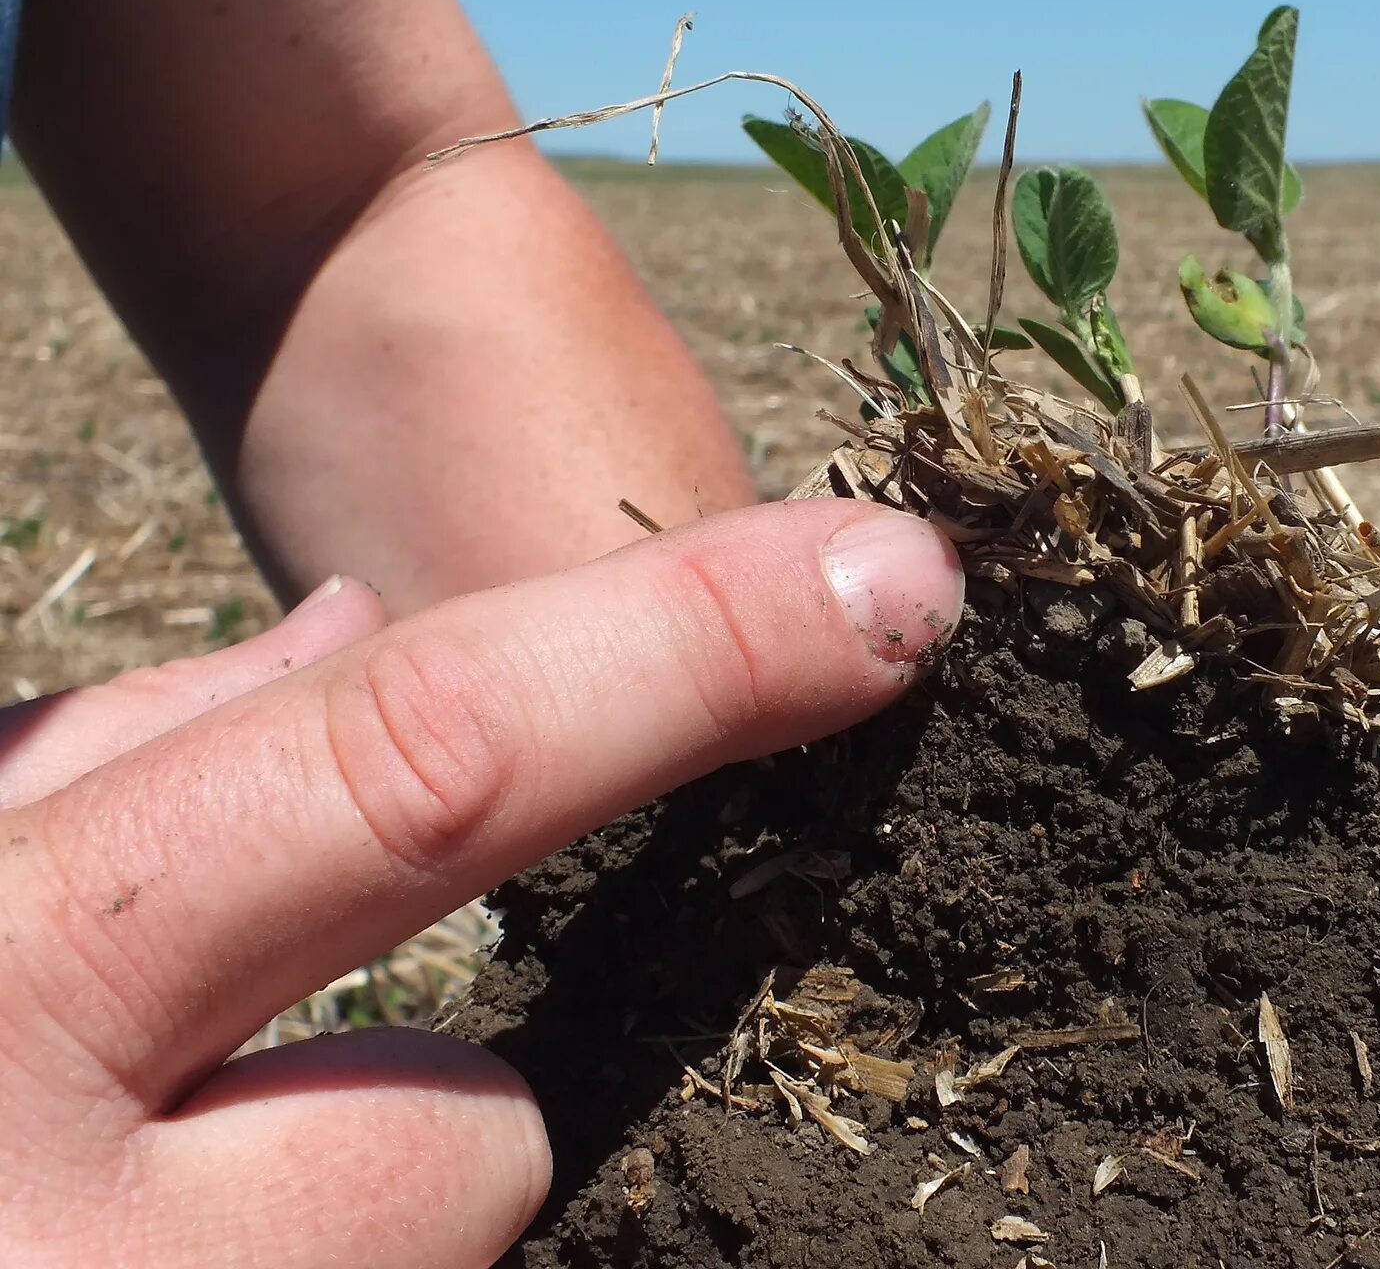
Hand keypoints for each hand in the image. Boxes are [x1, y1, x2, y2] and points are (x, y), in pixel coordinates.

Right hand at [0, 500, 961, 1267]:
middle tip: (119, 1157)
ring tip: (76, 1222)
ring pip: (408, 1267)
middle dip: (376, 1132)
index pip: (416, 765)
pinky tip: (120, 1232)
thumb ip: (111, 761)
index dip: (683, 654)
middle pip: (464, 1144)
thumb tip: (360, 639)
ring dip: (282, 1250)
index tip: (893, 584)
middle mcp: (71, 1242)